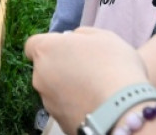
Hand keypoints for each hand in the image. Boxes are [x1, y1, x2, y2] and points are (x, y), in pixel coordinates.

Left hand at [25, 27, 149, 133]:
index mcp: (45, 50)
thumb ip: (80, 34)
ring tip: (95, 89)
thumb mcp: (102, 36)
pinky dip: (75, 106)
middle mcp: (39, 76)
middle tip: (87, 69)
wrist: (123, 109)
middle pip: (45, 68)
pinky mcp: (58, 122)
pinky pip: (65, 108)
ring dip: (68, 87)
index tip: (68, 49)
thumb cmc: (113, 65)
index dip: (49, 46)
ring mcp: (47, 102)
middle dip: (61, 67)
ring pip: (54, 90)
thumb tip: (71, 39)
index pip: (33, 45)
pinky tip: (95, 104)